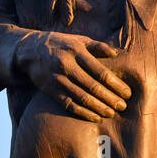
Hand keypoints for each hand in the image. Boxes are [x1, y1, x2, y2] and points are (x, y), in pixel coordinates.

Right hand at [14, 32, 130, 120]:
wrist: (29, 50)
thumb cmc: (59, 44)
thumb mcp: (77, 40)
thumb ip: (97, 46)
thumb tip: (116, 54)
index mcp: (76, 52)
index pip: (100, 72)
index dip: (116, 84)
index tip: (127, 93)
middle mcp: (67, 66)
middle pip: (93, 87)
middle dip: (110, 98)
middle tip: (123, 106)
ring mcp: (57, 80)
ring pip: (82, 98)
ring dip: (99, 108)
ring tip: (112, 113)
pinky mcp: (50, 91)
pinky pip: (69, 105)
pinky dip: (83, 113)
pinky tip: (95, 117)